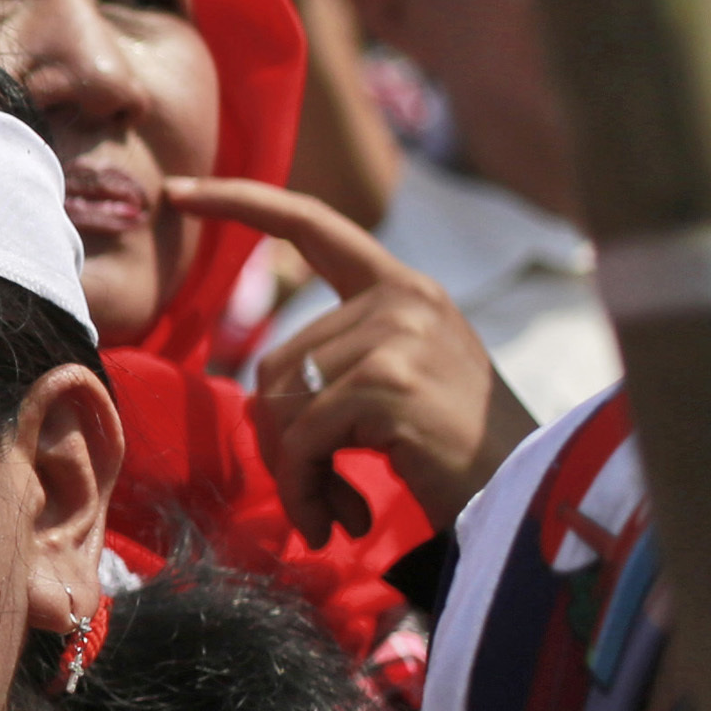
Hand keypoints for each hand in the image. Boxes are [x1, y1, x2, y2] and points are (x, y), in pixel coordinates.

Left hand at [169, 178, 532, 535]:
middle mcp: (401, 300)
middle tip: (317, 491)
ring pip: (279, 402)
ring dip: (294, 470)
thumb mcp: (403, 383)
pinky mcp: (387, 383)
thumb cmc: (462, 455)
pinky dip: (304, 488)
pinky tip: (336, 519)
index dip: (241, 203)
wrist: (532, 499)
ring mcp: (396, 336)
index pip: (313, 225)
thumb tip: (261, 398)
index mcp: (403, 290)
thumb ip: (343, 363)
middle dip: (281, 439)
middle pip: (275, 361)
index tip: (178, 191)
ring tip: (334, 507)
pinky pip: (301, 439)